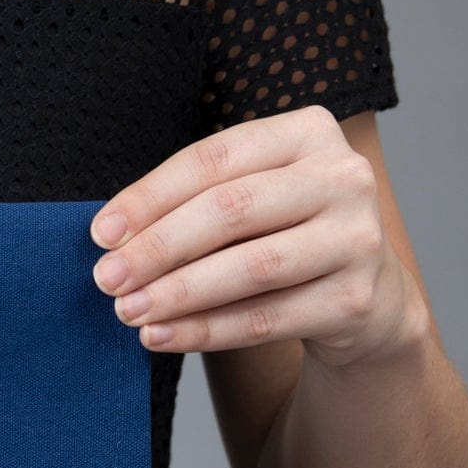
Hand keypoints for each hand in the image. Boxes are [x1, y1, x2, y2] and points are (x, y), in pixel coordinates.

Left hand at [88, 103, 413, 368]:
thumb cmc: (285, 236)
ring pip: (250, 267)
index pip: (215, 159)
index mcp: (309, 132)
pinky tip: (161, 335)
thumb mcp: (253, 199)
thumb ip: (196, 202)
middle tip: (107, 278)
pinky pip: (265, 319)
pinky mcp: (355, 299)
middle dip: (159, 247)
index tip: (101, 234)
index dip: (151, 197)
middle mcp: (342, 177)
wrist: (365, 297)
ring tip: (128, 311)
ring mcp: (356, 238)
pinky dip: (205, 331)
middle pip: (231, 210)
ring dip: (177, 293)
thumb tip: (111, 238)